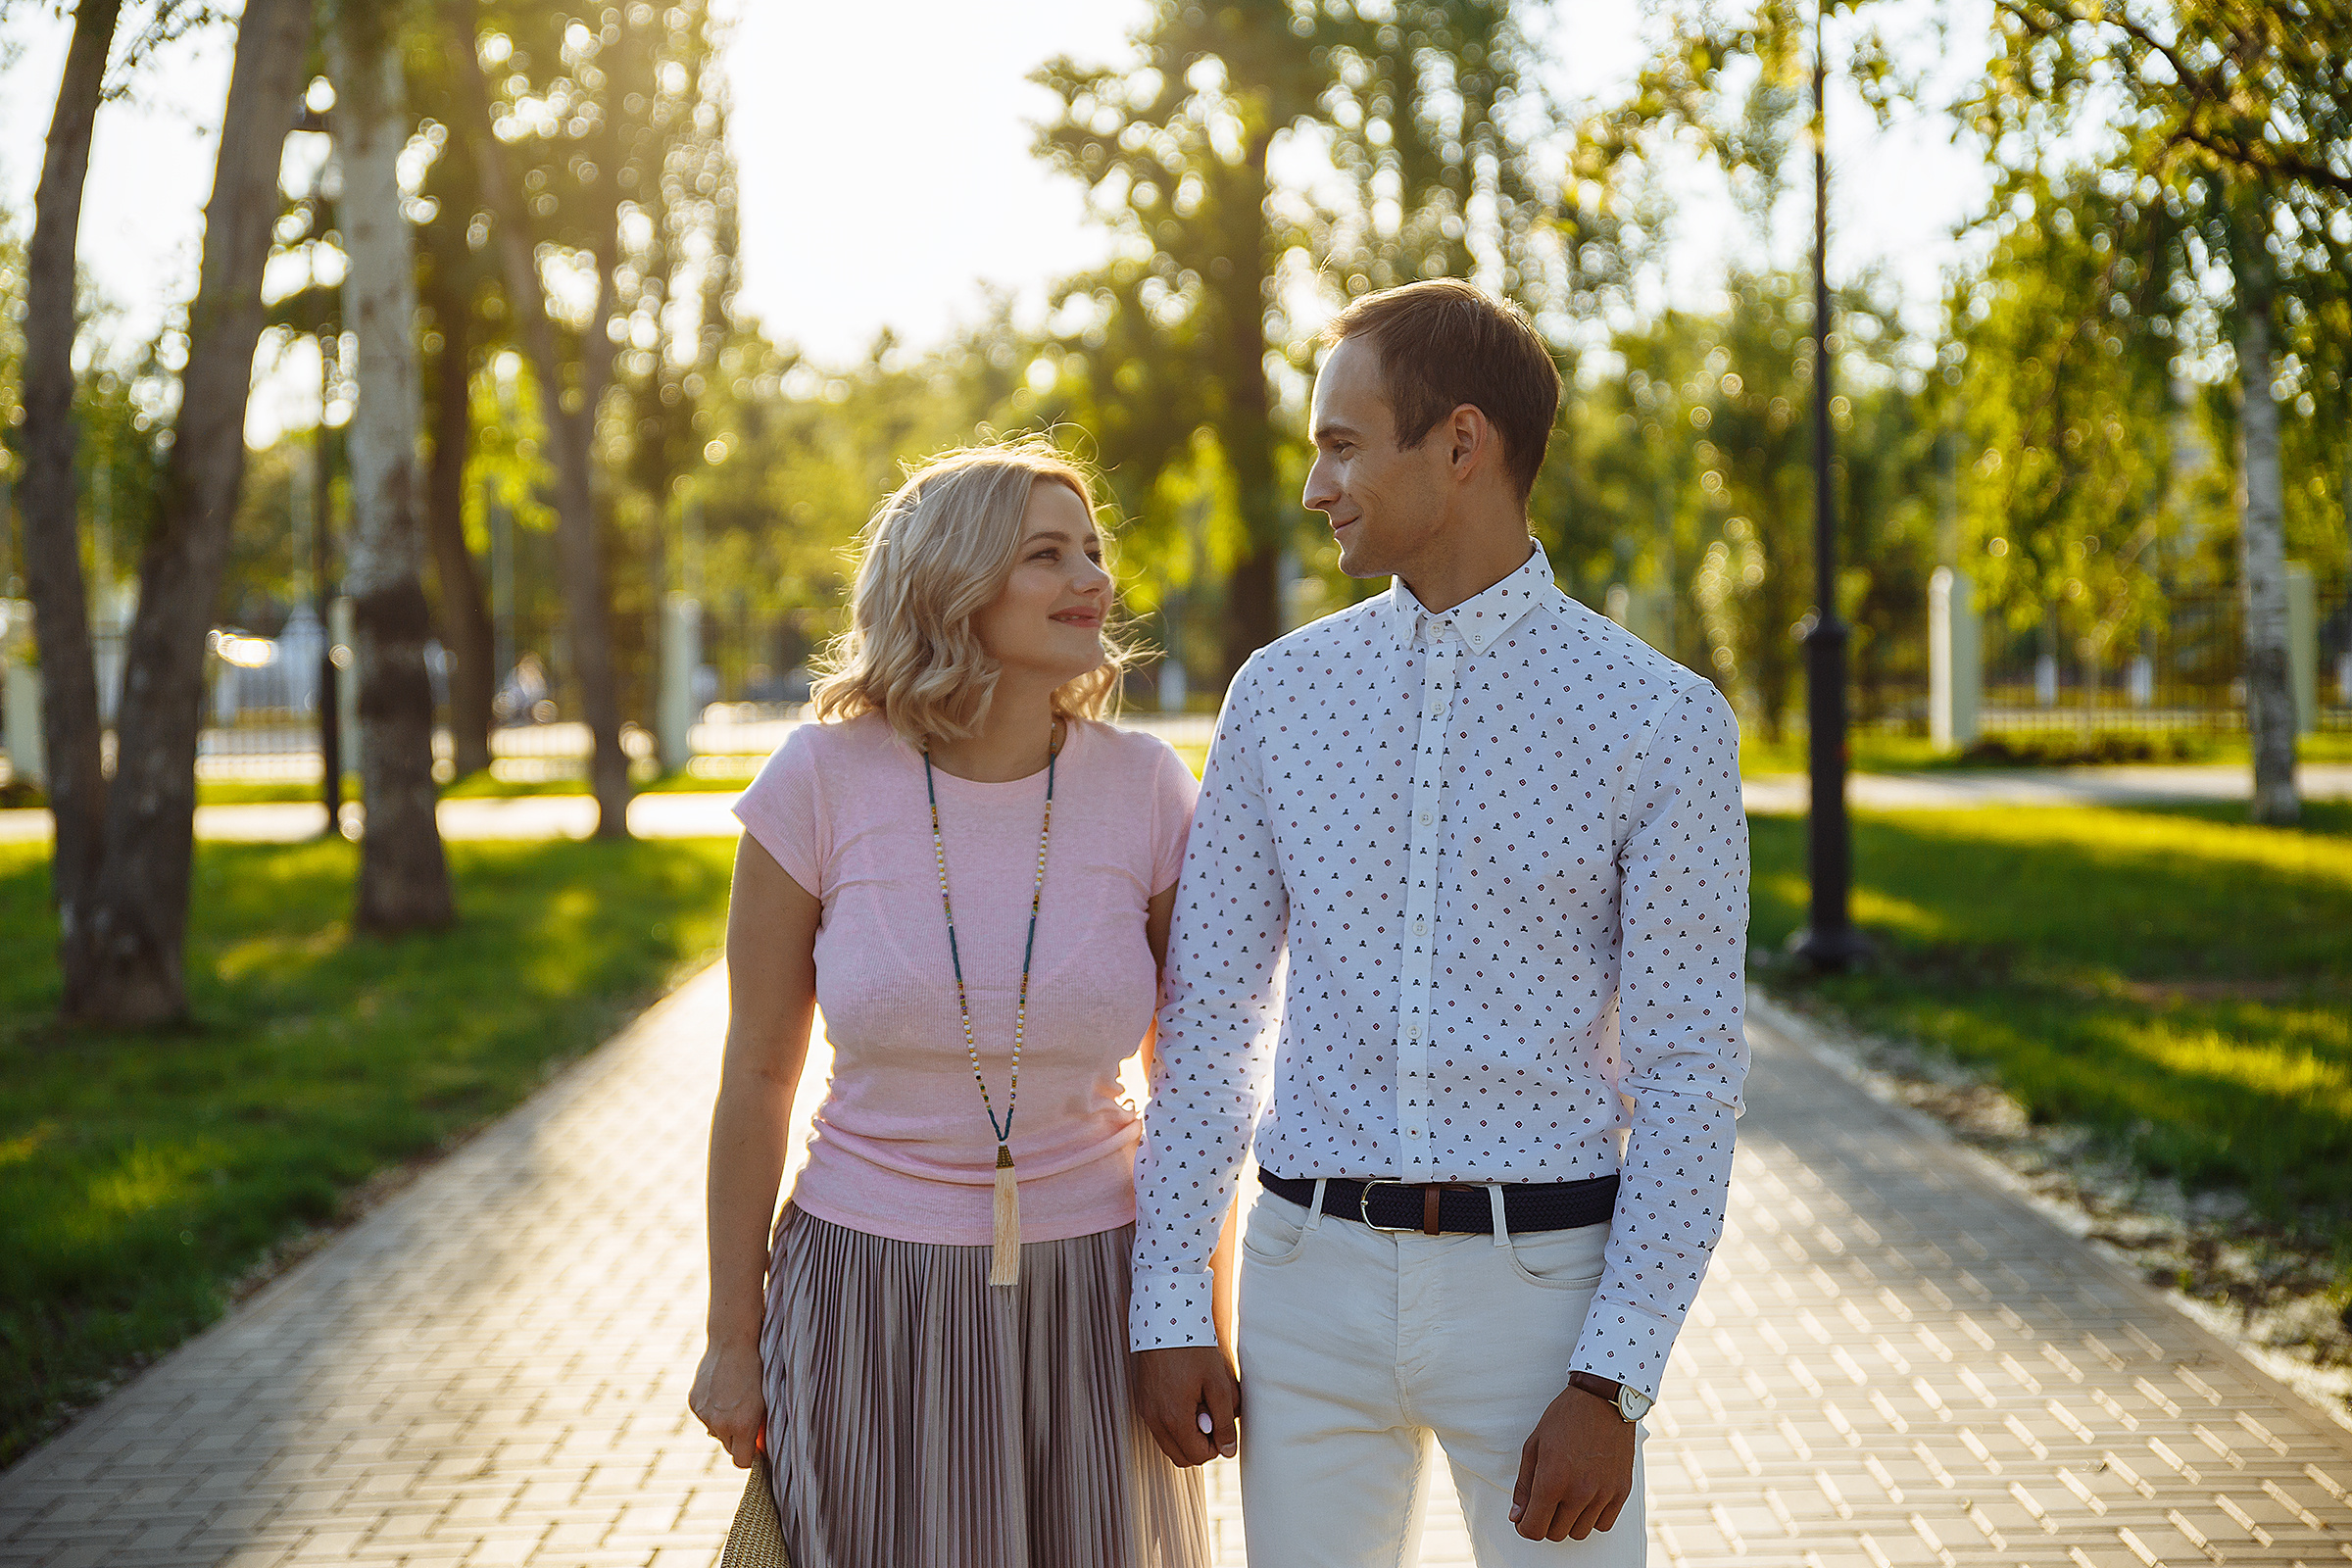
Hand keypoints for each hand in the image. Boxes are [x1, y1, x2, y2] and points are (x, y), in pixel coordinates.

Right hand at [689, 1337, 766, 1467]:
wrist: (732, 1342)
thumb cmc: (757, 1370)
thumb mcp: (766, 1400)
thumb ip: (761, 1427)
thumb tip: (760, 1448)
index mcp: (743, 1425)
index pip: (742, 1462)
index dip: (750, 1457)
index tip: (756, 1448)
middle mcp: (721, 1424)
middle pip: (729, 1447)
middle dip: (737, 1439)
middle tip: (746, 1418)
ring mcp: (705, 1414)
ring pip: (716, 1431)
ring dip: (724, 1423)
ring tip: (734, 1398)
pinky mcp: (694, 1403)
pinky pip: (705, 1416)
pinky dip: (712, 1410)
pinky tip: (721, 1390)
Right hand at [1133, 1345, 1239, 1466]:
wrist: (1166, 1320)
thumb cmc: (1194, 1349)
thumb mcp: (1218, 1384)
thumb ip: (1225, 1421)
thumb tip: (1228, 1450)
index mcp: (1174, 1417)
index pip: (1197, 1456)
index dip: (1215, 1446)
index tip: (1222, 1424)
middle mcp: (1154, 1419)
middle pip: (1181, 1457)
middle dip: (1200, 1444)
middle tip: (1212, 1417)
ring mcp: (1145, 1410)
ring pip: (1169, 1443)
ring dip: (1187, 1434)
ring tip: (1199, 1403)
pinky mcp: (1142, 1400)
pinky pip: (1160, 1427)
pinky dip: (1175, 1422)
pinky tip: (1187, 1396)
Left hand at [1510, 1380, 1636, 1540]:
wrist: (1603, 1400)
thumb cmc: (1565, 1419)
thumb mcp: (1534, 1445)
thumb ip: (1524, 1485)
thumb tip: (1517, 1517)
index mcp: (1552, 1480)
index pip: (1534, 1529)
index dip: (1525, 1527)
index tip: (1525, 1519)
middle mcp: (1579, 1492)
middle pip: (1556, 1534)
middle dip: (1545, 1522)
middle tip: (1545, 1502)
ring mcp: (1603, 1494)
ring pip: (1579, 1533)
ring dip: (1569, 1521)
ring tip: (1566, 1497)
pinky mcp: (1621, 1492)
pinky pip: (1603, 1524)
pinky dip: (1592, 1517)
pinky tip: (1586, 1498)